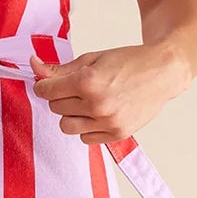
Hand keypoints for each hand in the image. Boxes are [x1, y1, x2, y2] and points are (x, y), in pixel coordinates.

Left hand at [28, 40, 193, 143]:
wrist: (163, 72)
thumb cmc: (129, 61)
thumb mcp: (92, 58)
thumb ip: (60, 68)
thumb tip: (33, 66)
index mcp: (87, 81)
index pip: (45, 91)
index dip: (44, 85)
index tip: (50, 83)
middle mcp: (96, 104)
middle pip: (55, 108)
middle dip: (61, 98)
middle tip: (77, 88)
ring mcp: (107, 122)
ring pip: (66, 127)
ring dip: (71, 115)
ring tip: (87, 102)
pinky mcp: (117, 134)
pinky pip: (85, 138)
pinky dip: (87, 128)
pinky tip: (99, 113)